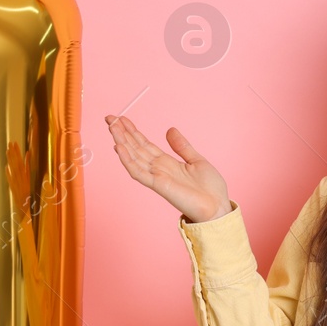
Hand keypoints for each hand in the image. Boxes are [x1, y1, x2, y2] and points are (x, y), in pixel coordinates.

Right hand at [105, 115, 230, 222]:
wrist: (217, 207)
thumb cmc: (210, 189)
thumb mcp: (196, 160)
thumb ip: (181, 146)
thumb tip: (170, 129)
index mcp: (166, 162)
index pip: (144, 144)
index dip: (132, 131)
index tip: (121, 119)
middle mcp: (158, 169)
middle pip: (135, 148)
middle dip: (122, 133)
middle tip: (109, 117)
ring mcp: (156, 177)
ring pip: (133, 157)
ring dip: (121, 141)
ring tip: (112, 127)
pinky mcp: (158, 185)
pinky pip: (138, 172)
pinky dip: (127, 160)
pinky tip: (119, 147)